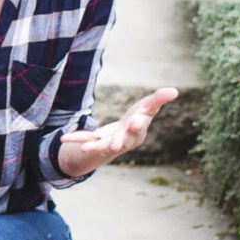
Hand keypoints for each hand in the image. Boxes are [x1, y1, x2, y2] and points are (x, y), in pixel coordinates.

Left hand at [61, 87, 178, 159]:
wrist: (125, 134)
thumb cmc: (139, 117)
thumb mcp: (149, 106)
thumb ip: (159, 99)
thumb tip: (175, 90)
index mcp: (137, 129)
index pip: (139, 127)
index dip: (137, 125)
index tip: (134, 122)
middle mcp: (124, 139)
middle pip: (122, 141)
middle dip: (118, 142)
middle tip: (114, 145)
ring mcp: (109, 142)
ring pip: (101, 145)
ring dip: (94, 146)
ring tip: (84, 148)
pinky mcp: (96, 141)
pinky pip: (85, 139)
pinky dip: (75, 139)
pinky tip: (63, 139)